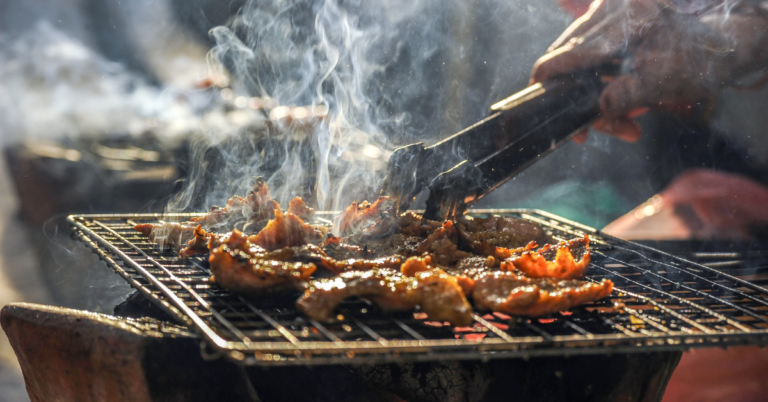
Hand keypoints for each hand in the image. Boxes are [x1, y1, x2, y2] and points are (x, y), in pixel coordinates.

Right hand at [531, 0, 767, 141]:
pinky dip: (595, 84)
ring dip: (589, 96)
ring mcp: (608, 13)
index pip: (575, 49)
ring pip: (576, 60)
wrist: (715, 48)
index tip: (536, 95)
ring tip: (621, 124)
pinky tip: (615, 103)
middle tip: (588, 134)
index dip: (551, 74)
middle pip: (570, 57)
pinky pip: (586, 57)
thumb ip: (630, 94)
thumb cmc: (694, 62)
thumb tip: (600, 107)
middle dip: (577, 99)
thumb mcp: (665, 83)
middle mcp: (613, 8)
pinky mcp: (607, 23)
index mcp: (628, 16)